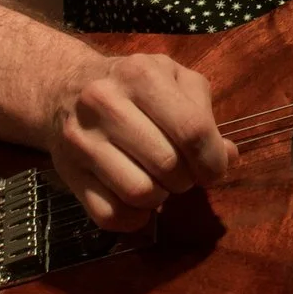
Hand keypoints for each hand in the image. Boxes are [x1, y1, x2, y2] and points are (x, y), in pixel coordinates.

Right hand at [45, 51, 240, 231]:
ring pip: (140, 194)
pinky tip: (138, 201)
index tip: (213, 170)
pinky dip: (134, 218)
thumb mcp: (172, 80)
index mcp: (141, 75)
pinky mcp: (67, 171)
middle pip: (169, 166)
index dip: (212, 161)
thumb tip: (229, 156)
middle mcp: (105, 102)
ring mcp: (82, 139)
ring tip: (158, 181)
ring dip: (160, 198)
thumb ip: (203, 114)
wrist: (64, 87)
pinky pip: (110, 215)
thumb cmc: (131, 86)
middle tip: (181, 172)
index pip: (193, 131)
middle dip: (186, 179)